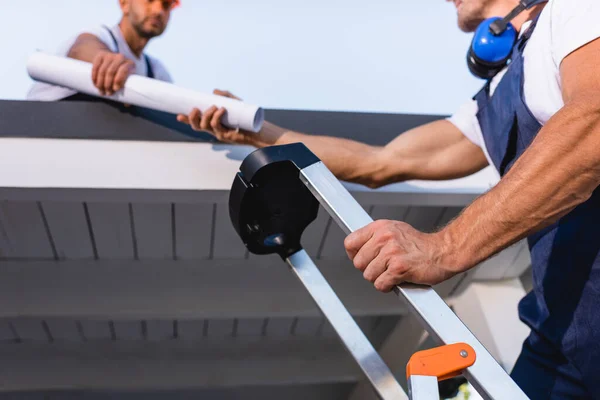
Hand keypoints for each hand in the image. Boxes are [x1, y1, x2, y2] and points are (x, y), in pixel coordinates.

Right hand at [91, 51, 134, 95]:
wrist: (113, 60)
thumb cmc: (123, 75)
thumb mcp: (128, 80)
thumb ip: (129, 92)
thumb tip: (127, 104)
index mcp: (130, 64)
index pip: (124, 70)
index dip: (119, 80)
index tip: (115, 90)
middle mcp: (120, 57)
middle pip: (111, 72)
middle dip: (108, 85)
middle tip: (107, 93)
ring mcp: (109, 55)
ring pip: (102, 71)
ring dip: (100, 83)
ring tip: (101, 91)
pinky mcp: (100, 55)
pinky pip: (95, 67)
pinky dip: (94, 77)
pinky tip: (95, 84)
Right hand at [176, 89, 251, 143]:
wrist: (260, 129)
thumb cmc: (247, 118)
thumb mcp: (236, 103)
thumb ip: (225, 96)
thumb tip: (214, 91)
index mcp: (214, 124)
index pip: (197, 123)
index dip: (187, 120)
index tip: (178, 115)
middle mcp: (215, 130)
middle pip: (197, 126)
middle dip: (192, 117)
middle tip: (195, 108)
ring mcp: (220, 134)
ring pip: (204, 126)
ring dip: (206, 115)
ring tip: (214, 106)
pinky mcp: (226, 136)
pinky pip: (216, 126)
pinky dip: (216, 116)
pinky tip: (221, 110)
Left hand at [344, 220, 461, 291]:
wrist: (443, 251)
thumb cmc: (420, 244)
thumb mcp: (395, 230)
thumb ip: (375, 237)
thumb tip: (356, 249)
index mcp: (380, 227)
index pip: (350, 243)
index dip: (354, 255)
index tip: (363, 259)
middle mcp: (384, 237)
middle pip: (358, 263)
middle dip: (369, 269)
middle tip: (383, 268)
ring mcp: (391, 253)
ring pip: (368, 276)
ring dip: (380, 279)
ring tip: (392, 273)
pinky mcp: (399, 268)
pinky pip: (380, 284)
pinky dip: (388, 286)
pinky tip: (397, 279)